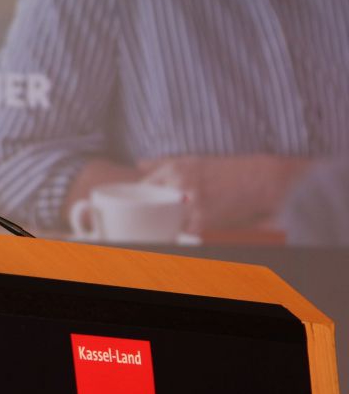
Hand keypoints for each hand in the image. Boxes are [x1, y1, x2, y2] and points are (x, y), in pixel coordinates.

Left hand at [137, 155, 310, 232]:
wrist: (256, 179)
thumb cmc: (222, 169)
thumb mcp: (191, 160)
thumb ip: (163, 163)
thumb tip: (139, 164)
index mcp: (174, 170)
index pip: (144, 186)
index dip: (139, 197)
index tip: (138, 203)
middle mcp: (180, 184)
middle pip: (152, 205)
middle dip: (148, 213)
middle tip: (147, 217)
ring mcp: (192, 202)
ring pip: (167, 220)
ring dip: (164, 224)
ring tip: (164, 225)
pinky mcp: (204, 218)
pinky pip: (185, 231)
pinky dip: (183, 232)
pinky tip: (183, 231)